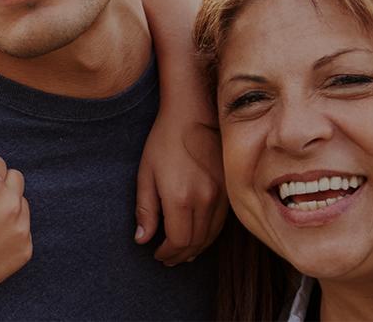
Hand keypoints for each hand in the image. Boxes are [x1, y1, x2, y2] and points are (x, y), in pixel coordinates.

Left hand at [135, 117, 225, 264]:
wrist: (194, 113)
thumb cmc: (164, 141)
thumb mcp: (146, 174)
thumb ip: (145, 210)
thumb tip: (142, 240)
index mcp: (180, 198)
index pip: (178, 241)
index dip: (167, 253)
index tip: (156, 254)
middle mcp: (205, 199)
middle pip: (196, 242)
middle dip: (180, 255)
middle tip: (167, 259)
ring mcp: (221, 194)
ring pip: (211, 235)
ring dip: (196, 248)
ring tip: (181, 253)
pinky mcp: (230, 188)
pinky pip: (222, 222)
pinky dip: (209, 235)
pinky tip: (199, 237)